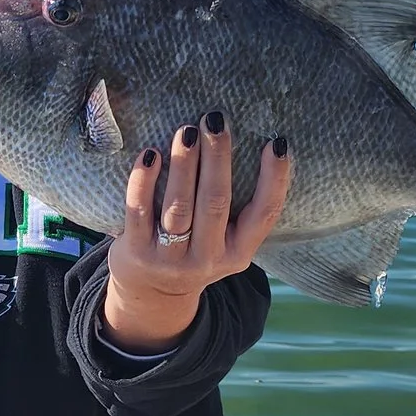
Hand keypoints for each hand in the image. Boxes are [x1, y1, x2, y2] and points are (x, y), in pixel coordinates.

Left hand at [102, 113, 293, 350]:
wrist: (150, 295)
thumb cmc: (194, 251)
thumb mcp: (225, 242)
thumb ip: (237, 209)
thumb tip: (253, 144)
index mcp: (238, 252)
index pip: (264, 214)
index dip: (274, 179)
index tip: (277, 143)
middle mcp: (208, 257)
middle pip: (216, 202)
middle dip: (218, 158)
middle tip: (216, 120)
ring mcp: (171, 258)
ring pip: (180, 206)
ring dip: (184, 165)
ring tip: (186, 131)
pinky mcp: (137, 252)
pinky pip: (139, 211)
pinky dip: (144, 182)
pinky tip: (150, 155)